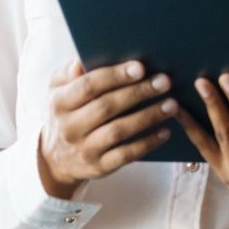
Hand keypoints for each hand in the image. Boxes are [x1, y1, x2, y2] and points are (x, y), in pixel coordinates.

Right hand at [37, 58, 177, 199]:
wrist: (57, 160)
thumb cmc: (67, 114)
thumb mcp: (58, 91)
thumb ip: (67, 73)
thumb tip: (80, 62)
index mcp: (60, 103)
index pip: (88, 86)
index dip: (115, 76)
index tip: (140, 67)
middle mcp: (69, 127)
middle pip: (106, 107)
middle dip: (138, 92)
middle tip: (165, 82)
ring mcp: (85, 149)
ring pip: (118, 131)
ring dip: (148, 117)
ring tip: (171, 104)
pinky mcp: (100, 166)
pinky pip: (126, 155)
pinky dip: (147, 143)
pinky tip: (165, 131)